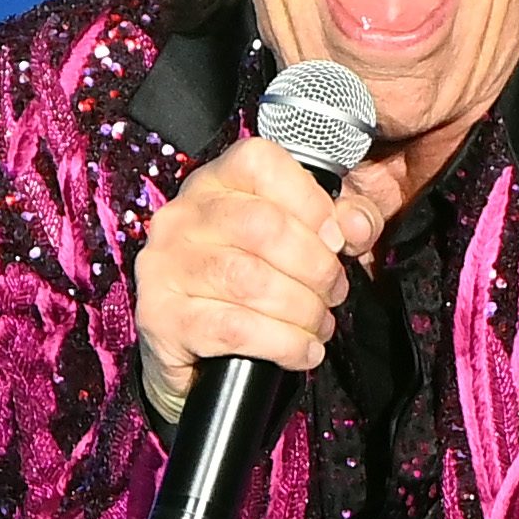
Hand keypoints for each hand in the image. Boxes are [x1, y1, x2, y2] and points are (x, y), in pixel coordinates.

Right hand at [130, 133, 393, 412]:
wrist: (193, 355)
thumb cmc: (249, 286)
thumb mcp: (298, 241)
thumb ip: (339, 222)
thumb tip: (356, 226)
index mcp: (215, 183)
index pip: (260, 163)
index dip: (310, 200)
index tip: (336, 239)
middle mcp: (182, 216)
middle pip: (263, 226)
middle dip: (316, 267)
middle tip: (333, 292)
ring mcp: (165, 265)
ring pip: (250, 281)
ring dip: (303, 309)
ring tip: (319, 324)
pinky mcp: (161, 317)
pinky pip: (235, 328)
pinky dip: (284, 344)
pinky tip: (302, 351)